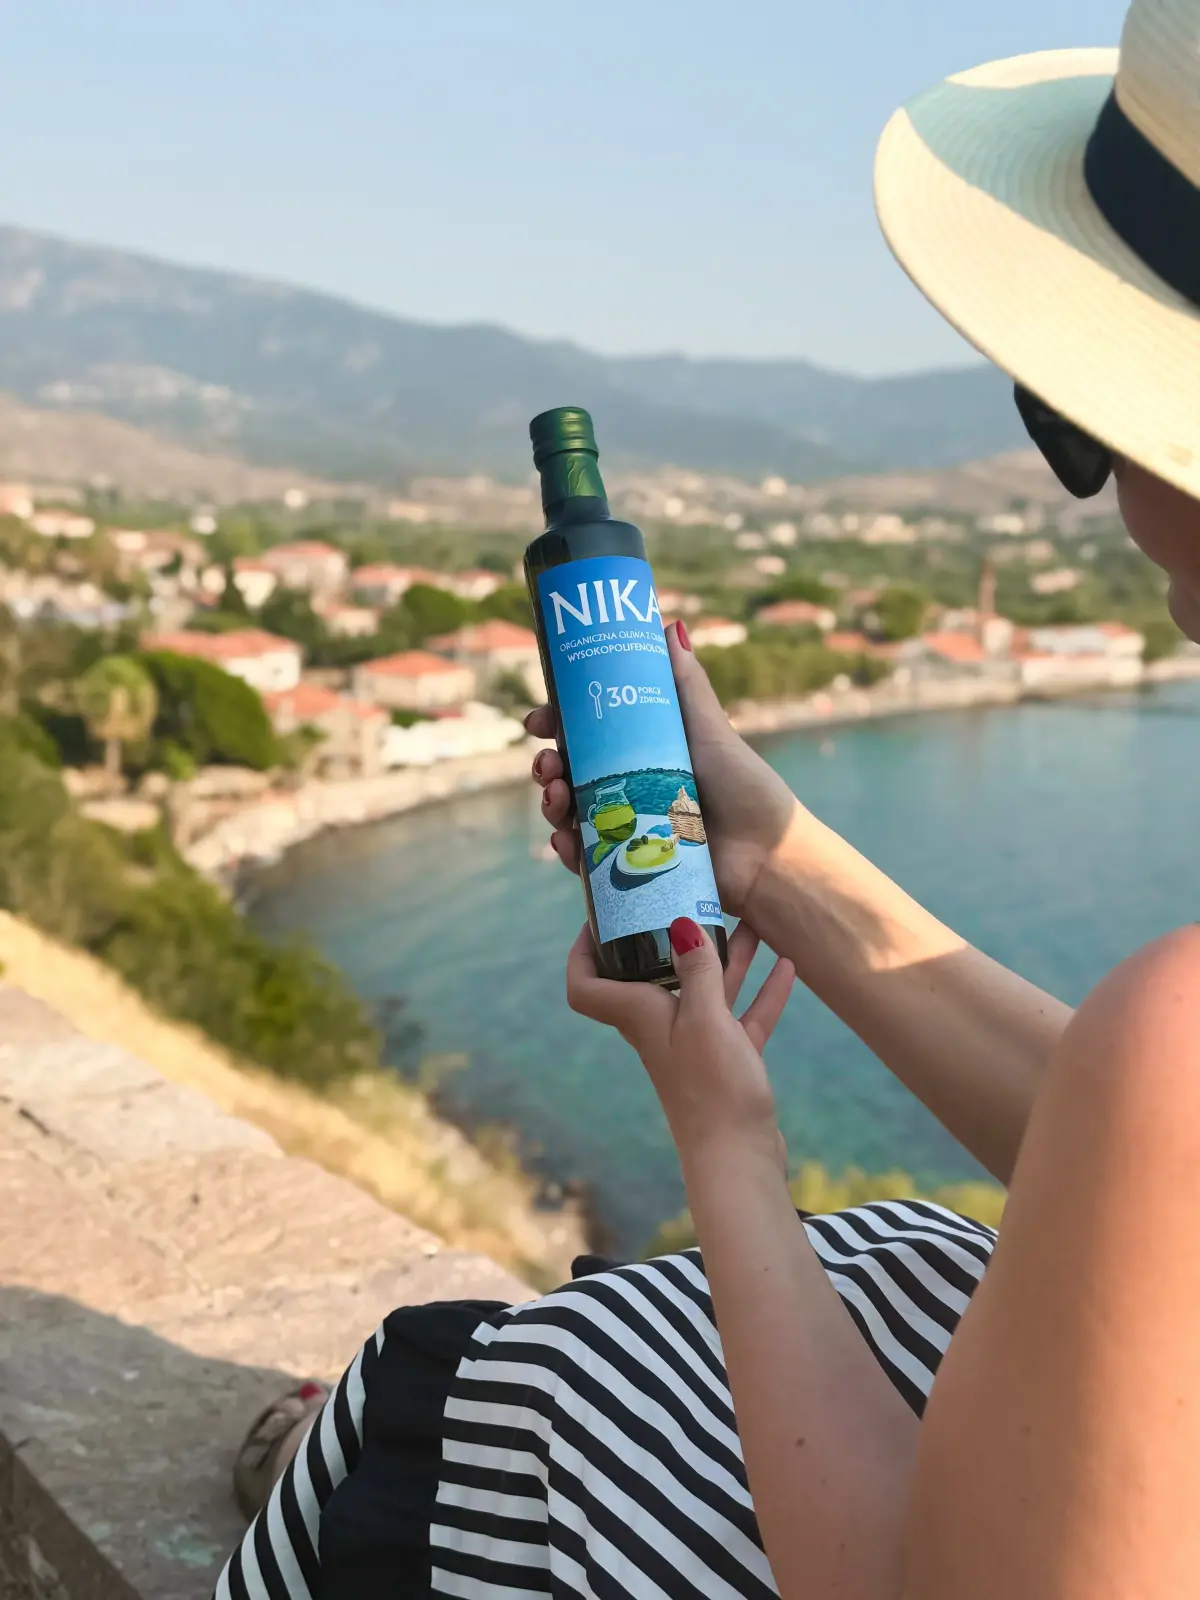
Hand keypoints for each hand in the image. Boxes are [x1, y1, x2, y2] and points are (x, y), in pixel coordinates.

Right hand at [526, 621, 797, 917]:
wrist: (768, 856)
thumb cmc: (746, 789)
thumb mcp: (712, 731)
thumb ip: (687, 685)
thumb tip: (670, 625)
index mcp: (643, 752)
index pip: (586, 735)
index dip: (556, 725)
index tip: (539, 720)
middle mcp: (630, 789)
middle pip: (571, 774)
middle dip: (547, 766)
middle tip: (548, 763)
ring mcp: (627, 829)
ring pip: (571, 815)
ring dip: (551, 804)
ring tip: (556, 797)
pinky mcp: (629, 867)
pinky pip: (586, 859)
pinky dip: (567, 850)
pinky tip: (565, 842)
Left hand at [567, 917, 794, 1168]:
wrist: (738, 1158)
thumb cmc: (712, 1089)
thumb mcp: (705, 1018)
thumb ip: (697, 970)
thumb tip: (679, 924)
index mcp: (640, 1016)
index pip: (587, 986)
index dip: (583, 953)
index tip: (600, 920)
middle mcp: (661, 1028)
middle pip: (656, 975)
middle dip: (671, 938)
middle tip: (687, 901)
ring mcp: (696, 1045)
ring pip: (707, 991)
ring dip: (726, 958)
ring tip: (748, 921)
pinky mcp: (728, 1062)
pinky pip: (741, 1017)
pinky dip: (760, 992)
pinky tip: (785, 965)